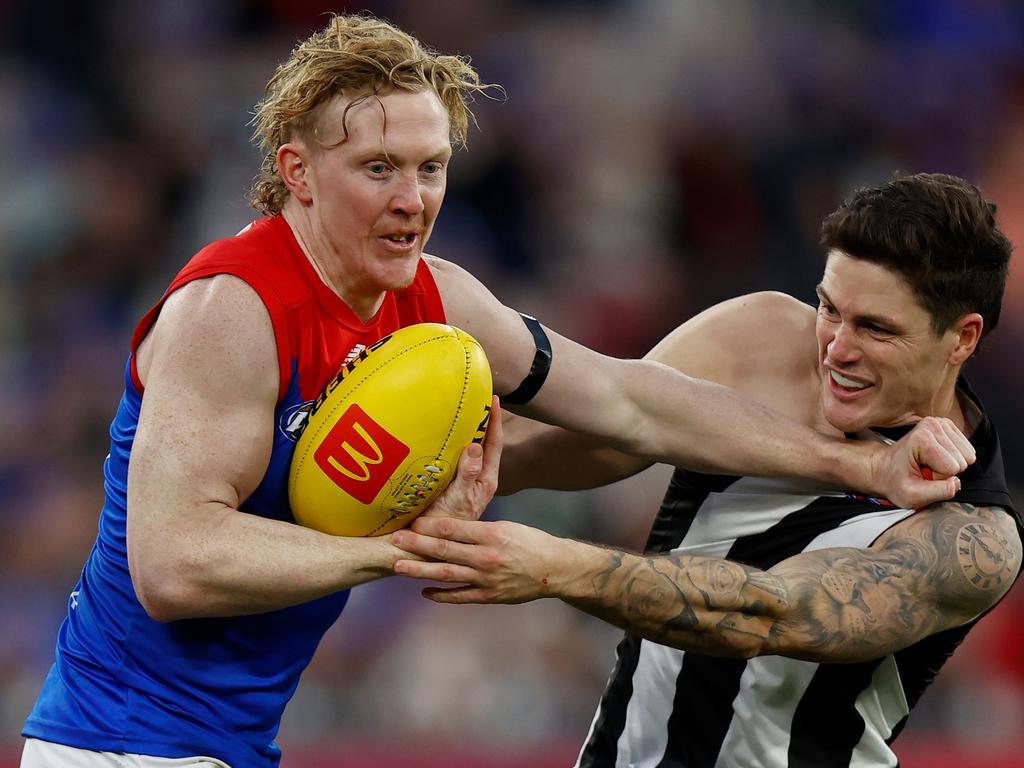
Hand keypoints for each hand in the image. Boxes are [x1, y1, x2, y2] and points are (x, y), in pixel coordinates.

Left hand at [391, 517, 559, 603]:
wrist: (553, 570)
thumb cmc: (529, 542)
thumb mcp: (506, 527)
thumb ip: (478, 529)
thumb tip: (448, 526)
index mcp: (492, 535)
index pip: (454, 529)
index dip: (429, 526)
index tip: (411, 522)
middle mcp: (486, 557)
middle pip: (445, 550)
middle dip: (417, 545)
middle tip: (395, 540)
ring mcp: (486, 579)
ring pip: (447, 574)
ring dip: (420, 570)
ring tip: (399, 566)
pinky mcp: (489, 596)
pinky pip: (460, 596)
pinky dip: (441, 595)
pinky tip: (424, 591)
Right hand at [419, 396, 501, 521]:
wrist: (426, 541)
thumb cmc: (446, 523)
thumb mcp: (458, 498)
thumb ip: (467, 474)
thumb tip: (475, 445)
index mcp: (486, 479)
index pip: (494, 443)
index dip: (495, 420)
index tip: (494, 398)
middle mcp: (477, 476)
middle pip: (483, 441)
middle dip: (481, 419)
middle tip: (476, 396)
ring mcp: (463, 478)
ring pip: (467, 447)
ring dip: (465, 429)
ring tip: (459, 407)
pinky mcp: (449, 480)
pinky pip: (452, 455)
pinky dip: (449, 441)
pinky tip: (440, 432)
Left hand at [872, 416, 974, 508]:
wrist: (885, 467)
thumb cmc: (895, 481)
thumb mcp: (912, 495)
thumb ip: (938, 492)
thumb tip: (957, 483)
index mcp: (922, 439)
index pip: (952, 468)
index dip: (939, 477)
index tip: (921, 473)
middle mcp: (933, 425)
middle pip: (962, 460)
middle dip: (945, 471)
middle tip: (924, 469)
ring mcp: (941, 423)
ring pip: (967, 455)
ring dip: (949, 464)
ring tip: (928, 463)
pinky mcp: (947, 425)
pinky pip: (967, 449)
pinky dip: (953, 457)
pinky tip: (935, 457)